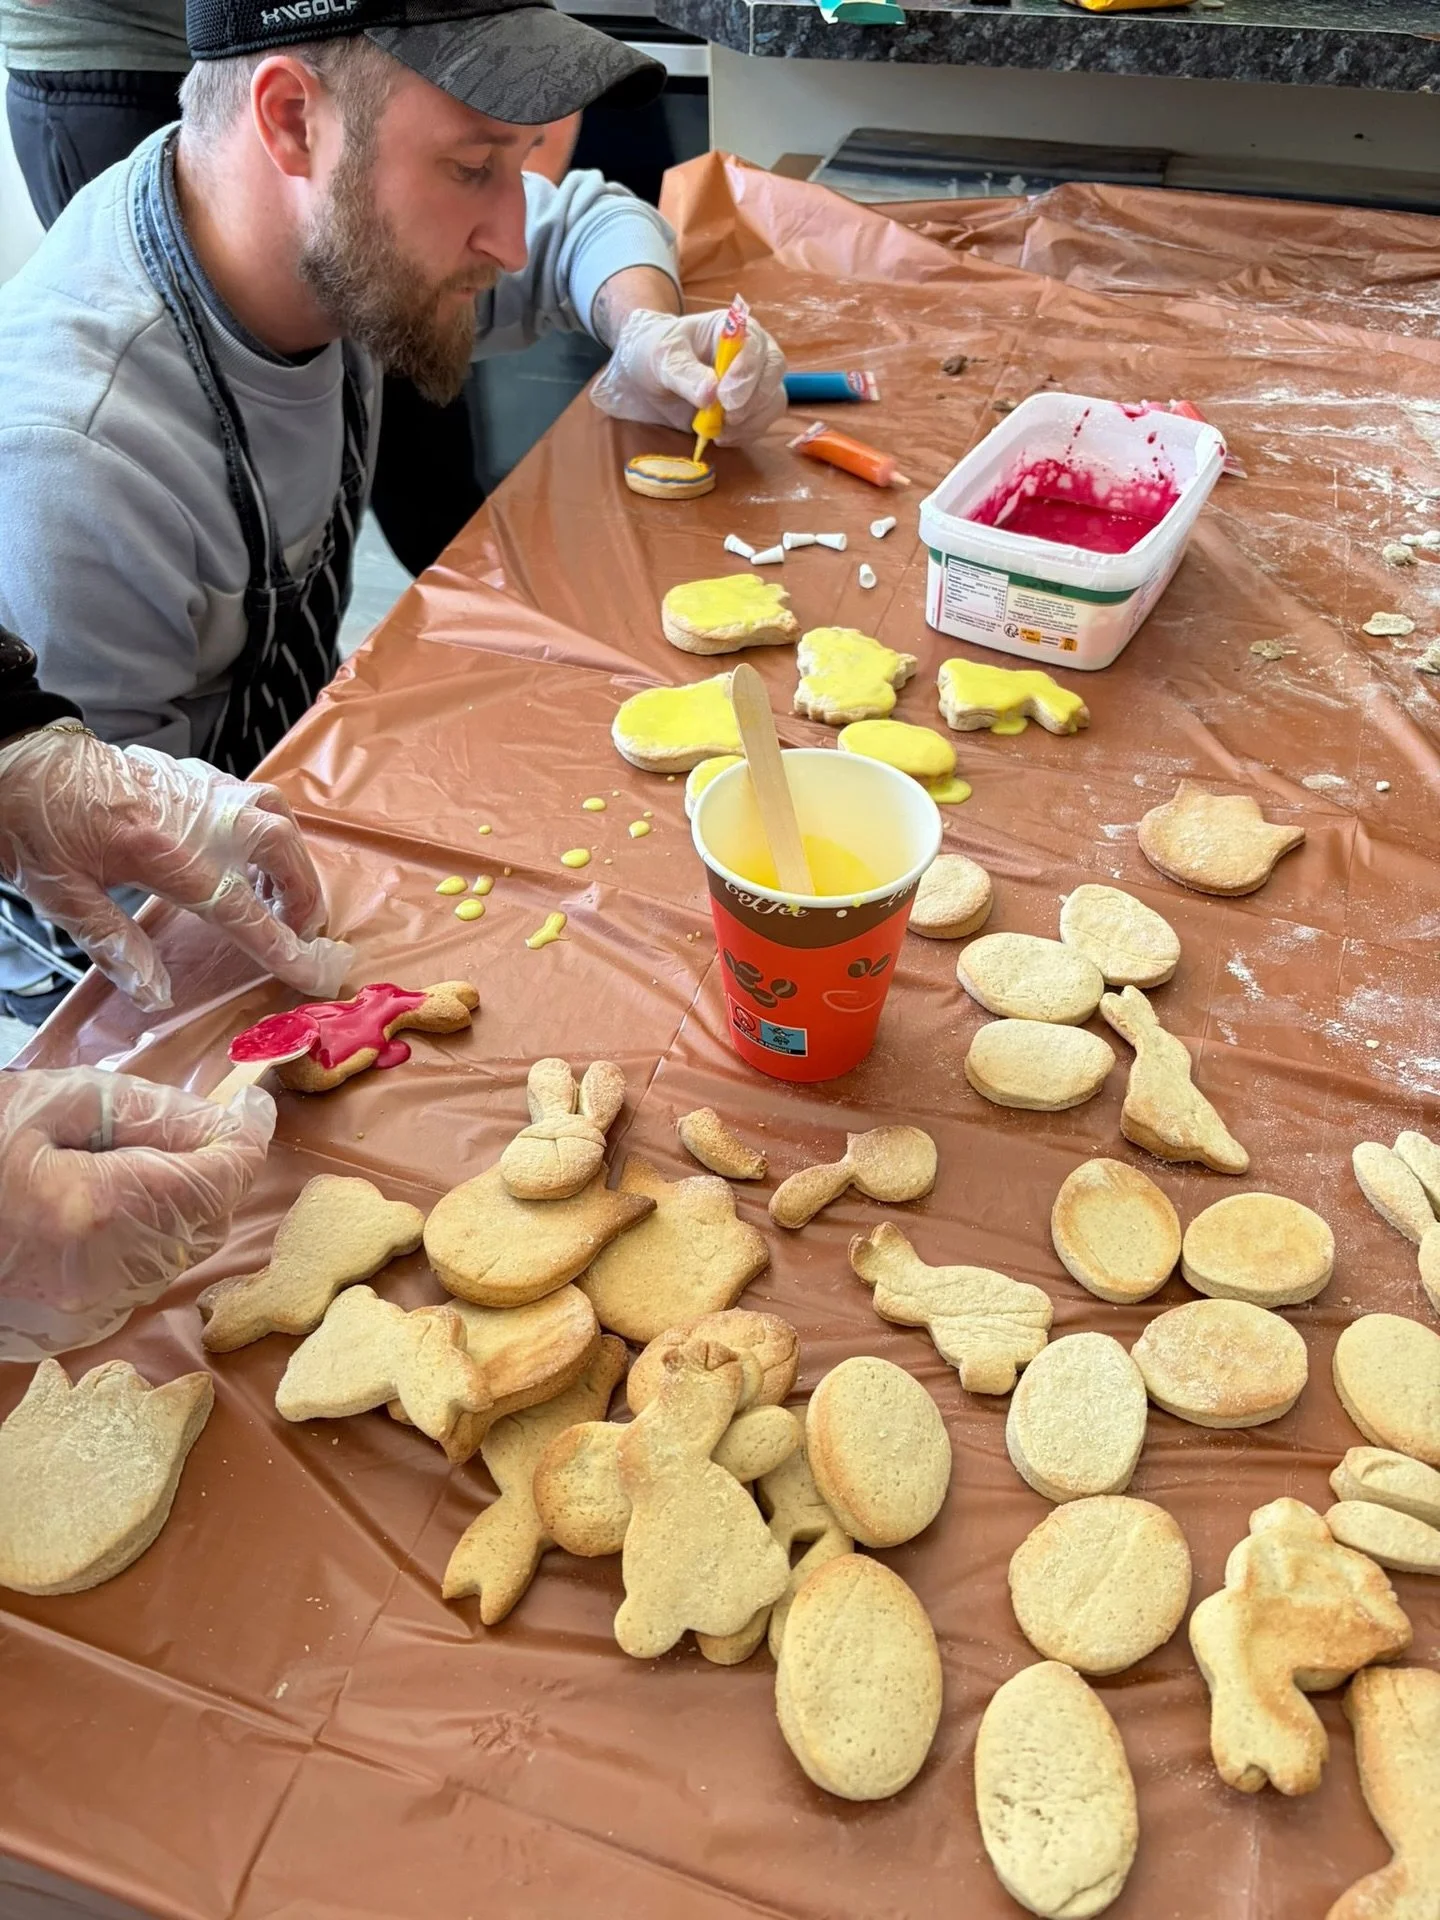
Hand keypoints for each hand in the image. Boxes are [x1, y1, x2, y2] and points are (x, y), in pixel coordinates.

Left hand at [0, 728, 353, 1011]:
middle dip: (303, 892)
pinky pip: (251, 797)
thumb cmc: (31, 821)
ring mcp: (196, 786)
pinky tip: (249, 855)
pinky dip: (269, 829)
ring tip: (280, 895)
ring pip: (274, 813)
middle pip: (278, 846)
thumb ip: (114, 944)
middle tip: (301, 930)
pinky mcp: (191, 772)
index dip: (279, 943)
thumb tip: (156, 994)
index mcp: (159, 849)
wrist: (16, 759)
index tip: (311, 971)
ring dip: (291, 857)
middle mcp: (191, 812)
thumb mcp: (59, 893)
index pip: (238, 907)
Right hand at [0, 1067, 274, 1358]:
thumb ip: (150, 1112)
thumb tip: (230, 1122)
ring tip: (100, 1168)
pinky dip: (126, 1245)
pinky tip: (80, 1212)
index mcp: (97, 1212)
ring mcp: (77, 1319)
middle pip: (203, 1220)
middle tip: (160, 1128)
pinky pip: (127, 1285)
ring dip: (164, 1208)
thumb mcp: (49, 1103)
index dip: (242, 1138)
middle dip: (200, 1171)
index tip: (250, 1106)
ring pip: (170, 1257)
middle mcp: (99, 1281)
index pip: (220, 1179)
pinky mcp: (58, 1336)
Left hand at [590, 307, 787, 445]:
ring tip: (718, 429)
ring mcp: (754, 381)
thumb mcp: (663, 357)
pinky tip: (720, 436)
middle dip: (753, 398)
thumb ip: (685, 374)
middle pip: (773, 370)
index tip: (726, 397)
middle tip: (726, 416)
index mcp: (732, 328)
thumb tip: (711, 394)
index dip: (747, 371)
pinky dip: (745, 434)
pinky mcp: (749, 408)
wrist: (647, 377)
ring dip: (750, 421)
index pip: (756, 343)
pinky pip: (762, 423)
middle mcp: (750, 351)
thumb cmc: (656, 353)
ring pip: (773, 400)